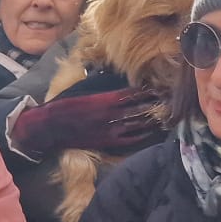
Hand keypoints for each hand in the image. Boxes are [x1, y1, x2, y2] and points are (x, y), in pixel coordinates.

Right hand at [12, 87, 164, 158]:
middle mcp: (111, 114)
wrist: (50, 127)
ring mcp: (110, 129)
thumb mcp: (83, 91)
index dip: (148, 91)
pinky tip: (151, 131)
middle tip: (169, 101)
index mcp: (106, 99)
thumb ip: (101, 88)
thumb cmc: (65, 106)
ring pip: (137, 123)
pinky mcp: (107, 141)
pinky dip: (142, 135)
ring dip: (151, 118)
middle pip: (139, 108)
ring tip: (165, 114)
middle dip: (154, 104)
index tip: (160, 87)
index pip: (133, 94)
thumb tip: (114, 80)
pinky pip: (130, 139)